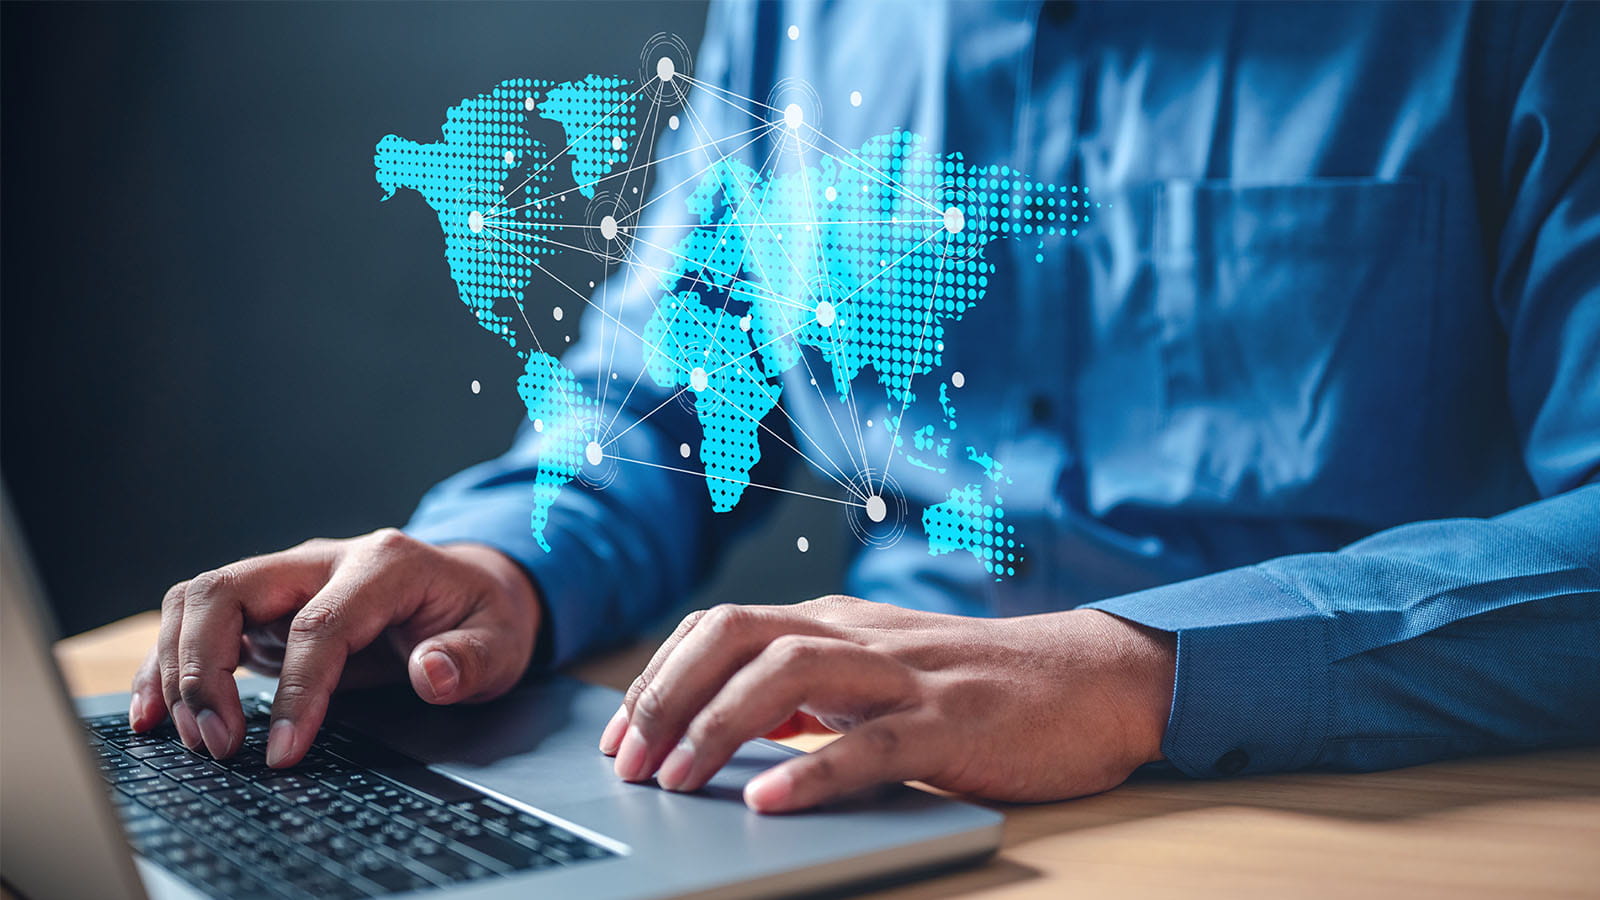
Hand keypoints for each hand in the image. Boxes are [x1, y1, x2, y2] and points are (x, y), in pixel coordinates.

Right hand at [128, 529, 539, 766]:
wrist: (474, 589)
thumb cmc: (482, 616)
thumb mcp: (501, 642)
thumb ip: (470, 659)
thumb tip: (431, 672)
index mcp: (384, 564)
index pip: (320, 625)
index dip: (296, 691)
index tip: (282, 751)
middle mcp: (324, 561)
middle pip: (232, 591)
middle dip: (205, 669)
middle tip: (218, 744)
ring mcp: (289, 578)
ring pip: (202, 598)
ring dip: (177, 666)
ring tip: (190, 737)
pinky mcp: (267, 605)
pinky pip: (197, 621)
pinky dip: (167, 663)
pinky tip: (155, 711)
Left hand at [599, 596, 1174, 812]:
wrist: (1094, 680)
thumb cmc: (982, 688)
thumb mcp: (880, 678)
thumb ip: (811, 692)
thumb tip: (730, 727)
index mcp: (836, 625)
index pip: (720, 627)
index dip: (657, 677)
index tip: (618, 736)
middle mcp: (860, 638)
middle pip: (736, 633)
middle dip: (668, 693)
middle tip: (628, 762)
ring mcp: (906, 676)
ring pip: (791, 672)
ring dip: (719, 724)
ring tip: (675, 779)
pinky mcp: (952, 724)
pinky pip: (874, 743)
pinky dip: (816, 771)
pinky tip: (770, 800)